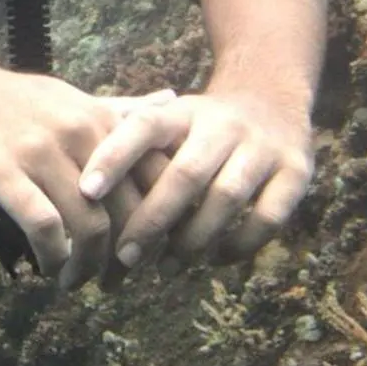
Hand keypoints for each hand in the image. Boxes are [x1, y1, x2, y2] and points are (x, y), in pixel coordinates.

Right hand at [0, 48, 148, 289]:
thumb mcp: (64, 96)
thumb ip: (117, 109)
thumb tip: (172, 100)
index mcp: (98, 116)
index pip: (154, 179)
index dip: (159, 225)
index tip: (147, 252)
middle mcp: (78, 132)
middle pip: (128, 211)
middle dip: (128, 258)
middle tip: (115, 282)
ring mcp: (40, 152)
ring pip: (90, 226)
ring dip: (88, 267)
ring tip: (76, 282)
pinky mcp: (3, 172)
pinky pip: (45, 227)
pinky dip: (53, 257)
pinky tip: (47, 269)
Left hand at [77, 91, 313, 268]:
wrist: (273, 99)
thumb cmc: (200, 127)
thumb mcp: (167, 120)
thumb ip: (127, 145)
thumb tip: (71, 192)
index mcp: (183, 112)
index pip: (144, 127)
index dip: (114, 156)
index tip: (86, 191)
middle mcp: (223, 125)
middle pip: (184, 175)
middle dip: (152, 221)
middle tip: (124, 257)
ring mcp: (262, 148)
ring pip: (225, 199)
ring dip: (194, 239)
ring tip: (167, 266)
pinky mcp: (295, 172)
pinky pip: (267, 217)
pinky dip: (240, 244)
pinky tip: (216, 260)